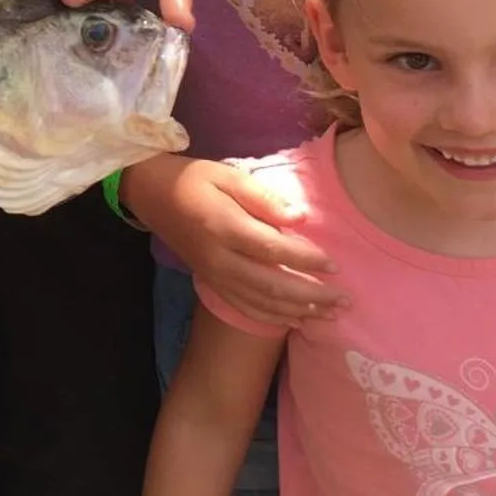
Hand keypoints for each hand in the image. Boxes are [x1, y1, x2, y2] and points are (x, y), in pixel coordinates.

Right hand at [125, 155, 344, 325]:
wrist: (152, 195)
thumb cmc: (194, 179)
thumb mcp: (228, 175)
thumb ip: (264, 197)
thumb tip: (301, 217)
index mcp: (225, 227)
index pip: (273, 250)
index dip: (306, 260)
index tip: (335, 265)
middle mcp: (220, 259)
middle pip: (271, 285)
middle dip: (311, 296)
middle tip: (343, 300)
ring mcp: (214, 276)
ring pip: (261, 303)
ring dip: (298, 311)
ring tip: (329, 315)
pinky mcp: (211, 283)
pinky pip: (245, 308)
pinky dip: (272, 318)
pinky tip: (296, 321)